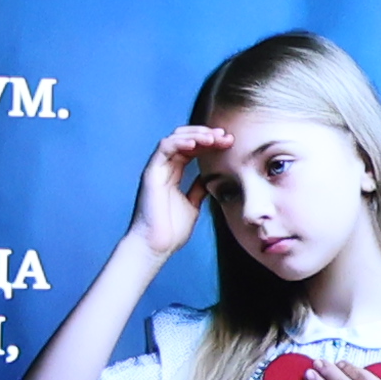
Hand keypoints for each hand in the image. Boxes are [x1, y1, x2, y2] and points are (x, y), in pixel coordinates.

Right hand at [124, 124, 230, 262]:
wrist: (157, 245)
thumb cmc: (171, 230)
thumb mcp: (193, 205)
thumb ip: (199, 189)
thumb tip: (210, 178)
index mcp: (174, 174)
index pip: (192, 149)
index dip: (210, 142)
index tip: (229, 142)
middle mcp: (165, 168)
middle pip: (185, 139)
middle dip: (206, 134)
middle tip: (225, 136)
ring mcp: (157, 169)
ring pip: (175, 139)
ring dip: (196, 135)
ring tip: (214, 137)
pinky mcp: (151, 173)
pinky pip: (164, 148)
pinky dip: (180, 142)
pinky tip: (196, 143)